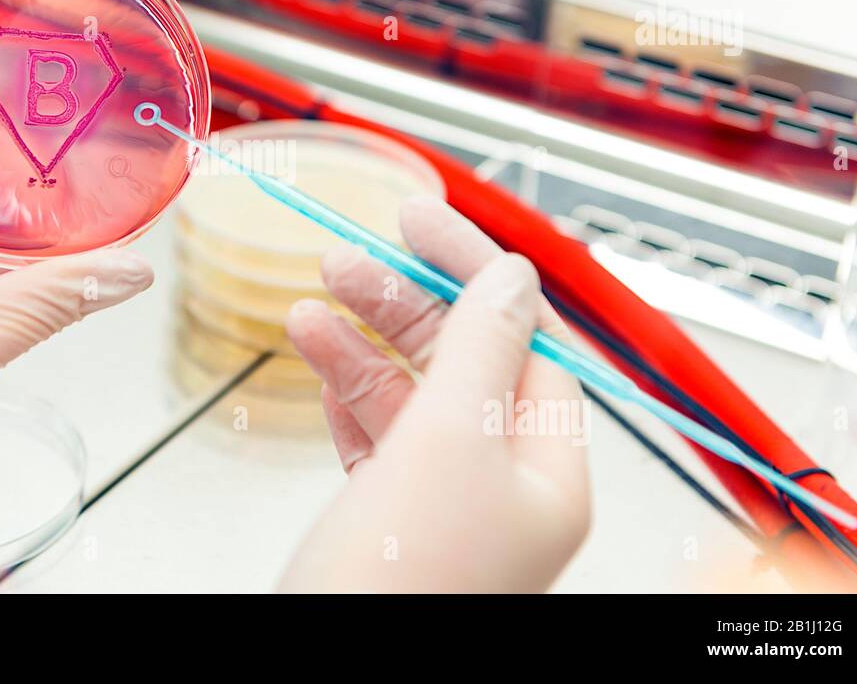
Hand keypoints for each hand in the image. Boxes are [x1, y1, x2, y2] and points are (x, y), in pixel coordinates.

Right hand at [280, 196, 590, 591]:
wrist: (318, 674)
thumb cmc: (397, 586)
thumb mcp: (448, 443)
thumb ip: (479, 349)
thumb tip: (510, 278)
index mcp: (545, 471)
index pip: (523, 337)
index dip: (471, 268)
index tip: (416, 218)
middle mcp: (505, 487)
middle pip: (463, 359)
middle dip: (402, 301)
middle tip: (346, 257)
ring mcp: (447, 504)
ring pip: (412, 394)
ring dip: (362, 342)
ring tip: (311, 306)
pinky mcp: (393, 519)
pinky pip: (377, 436)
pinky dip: (347, 392)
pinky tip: (318, 361)